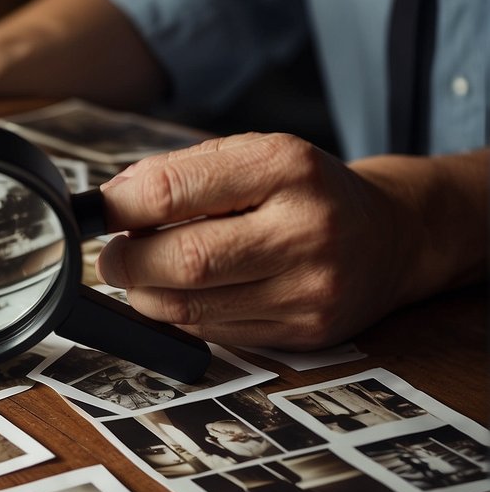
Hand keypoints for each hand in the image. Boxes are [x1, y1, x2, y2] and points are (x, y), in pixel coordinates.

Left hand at [96, 133, 487, 349]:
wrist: (391, 238)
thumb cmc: (304, 192)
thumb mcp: (254, 156)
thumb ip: (181, 173)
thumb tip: (110, 203)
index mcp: (284, 167)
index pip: (171, 192)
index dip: (119, 209)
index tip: (101, 215)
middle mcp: (304, 228)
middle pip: (182, 261)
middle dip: (127, 263)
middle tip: (115, 257)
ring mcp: (308, 287)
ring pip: (190, 309)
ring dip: (147, 295)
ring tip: (147, 275)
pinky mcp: (305, 332)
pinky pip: (213, 335)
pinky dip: (183, 317)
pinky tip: (189, 296)